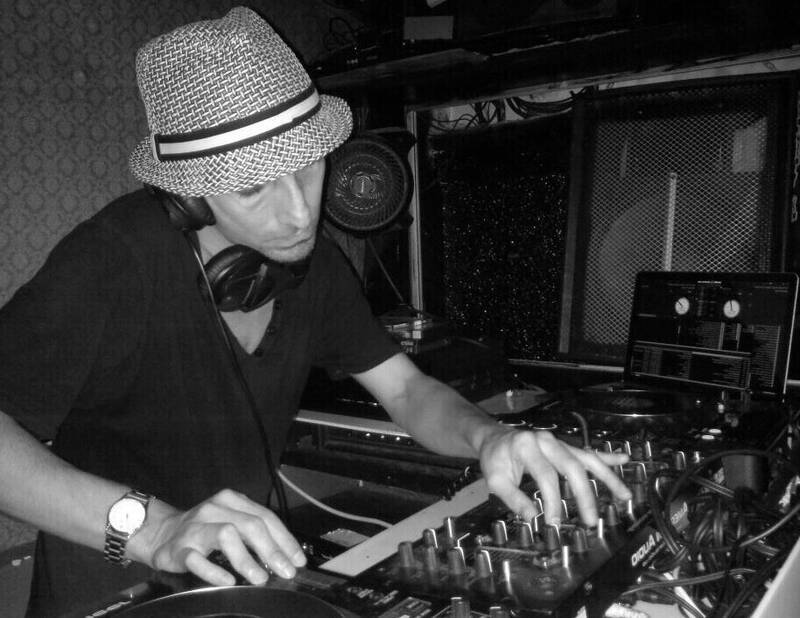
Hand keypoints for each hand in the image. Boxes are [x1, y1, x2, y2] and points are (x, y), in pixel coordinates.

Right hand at [141, 489, 305, 586]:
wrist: (162, 533)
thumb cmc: (205, 530)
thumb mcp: (232, 521)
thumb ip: (255, 532)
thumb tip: (286, 556)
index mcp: (232, 500)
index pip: (266, 517)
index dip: (284, 539)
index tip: (297, 559)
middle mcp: (215, 509)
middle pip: (250, 525)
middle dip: (272, 550)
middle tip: (285, 571)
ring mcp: (196, 527)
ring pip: (226, 535)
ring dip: (246, 558)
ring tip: (260, 578)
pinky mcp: (179, 548)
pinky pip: (197, 559)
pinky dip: (214, 571)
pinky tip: (228, 581)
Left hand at [478, 427, 631, 525]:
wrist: (494, 438)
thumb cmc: (495, 459)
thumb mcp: (495, 480)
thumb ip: (513, 498)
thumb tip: (532, 517)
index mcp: (527, 446)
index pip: (546, 476)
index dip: (552, 501)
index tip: (554, 522)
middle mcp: (547, 441)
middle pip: (572, 467)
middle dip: (584, 495)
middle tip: (591, 519)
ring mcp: (558, 443)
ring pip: (587, 458)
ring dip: (607, 477)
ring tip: (625, 494)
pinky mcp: (565, 447)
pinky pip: (588, 452)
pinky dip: (606, 457)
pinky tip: (624, 460)